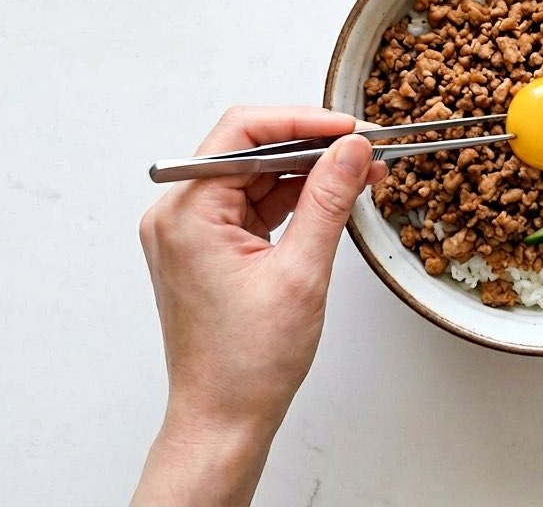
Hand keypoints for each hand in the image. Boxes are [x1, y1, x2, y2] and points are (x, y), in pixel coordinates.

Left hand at [132, 107, 384, 506]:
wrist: (223, 420)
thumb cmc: (246, 364)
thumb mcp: (301, 272)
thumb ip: (328, 200)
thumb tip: (352, 150)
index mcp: (186, 213)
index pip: (242, 133)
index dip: (301, 122)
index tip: (348, 128)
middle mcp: (178, 216)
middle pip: (248, 150)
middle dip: (310, 146)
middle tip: (364, 150)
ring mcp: (191, 234)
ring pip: (255, 177)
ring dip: (306, 173)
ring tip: (359, 175)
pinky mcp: (208, 251)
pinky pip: (253, 206)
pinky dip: (293, 200)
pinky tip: (332, 199)